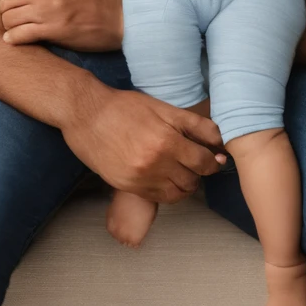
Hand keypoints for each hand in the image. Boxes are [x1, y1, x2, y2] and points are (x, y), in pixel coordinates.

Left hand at [0, 0, 123, 50]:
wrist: (115, 15)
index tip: (16, 2)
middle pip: (5, 0)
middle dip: (6, 10)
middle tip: (14, 18)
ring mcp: (45, 7)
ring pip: (8, 18)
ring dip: (9, 26)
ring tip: (16, 29)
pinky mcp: (49, 29)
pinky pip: (18, 34)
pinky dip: (13, 38)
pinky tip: (14, 40)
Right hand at [63, 85, 226, 202]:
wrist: (86, 115)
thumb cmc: (125, 107)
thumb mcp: (162, 108)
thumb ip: (193, 124)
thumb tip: (219, 140)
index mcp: (166, 140)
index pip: (204, 162)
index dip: (214, 161)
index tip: (216, 158)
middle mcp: (155, 164)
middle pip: (193, 180)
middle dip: (200, 172)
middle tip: (199, 162)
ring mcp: (141, 179)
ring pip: (178, 193)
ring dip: (186, 184)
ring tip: (183, 170)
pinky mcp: (129, 187)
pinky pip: (160, 198)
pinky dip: (170, 191)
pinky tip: (167, 177)